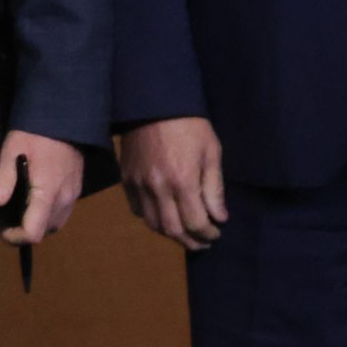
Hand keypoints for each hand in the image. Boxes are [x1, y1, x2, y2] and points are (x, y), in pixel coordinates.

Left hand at [0, 131, 84, 244]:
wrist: (65, 119)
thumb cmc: (36, 133)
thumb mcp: (12, 151)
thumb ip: (3, 178)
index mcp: (47, 194)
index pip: (33, 232)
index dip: (15, 237)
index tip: (1, 230)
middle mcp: (64, 200)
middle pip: (43, 231)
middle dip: (24, 230)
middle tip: (5, 219)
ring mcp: (73, 196)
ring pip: (54, 223)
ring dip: (36, 223)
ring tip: (18, 210)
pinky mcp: (76, 190)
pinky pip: (61, 212)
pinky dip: (47, 214)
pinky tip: (34, 200)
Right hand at [120, 115, 227, 250]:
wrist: (153, 104)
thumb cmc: (189, 126)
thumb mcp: (211, 153)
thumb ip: (214, 189)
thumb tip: (219, 217)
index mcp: (182, 181)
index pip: (196, 223)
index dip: (209, 234)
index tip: (217, 233)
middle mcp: (158, 188)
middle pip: (173, 229)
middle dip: (191, 241)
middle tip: (204, 242)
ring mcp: (139, 184)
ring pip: (153, 223)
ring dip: (171, 233)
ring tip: (185, 233)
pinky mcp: (126, 178)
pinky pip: (137, 209)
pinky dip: (151, 218)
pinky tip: (164, 214)